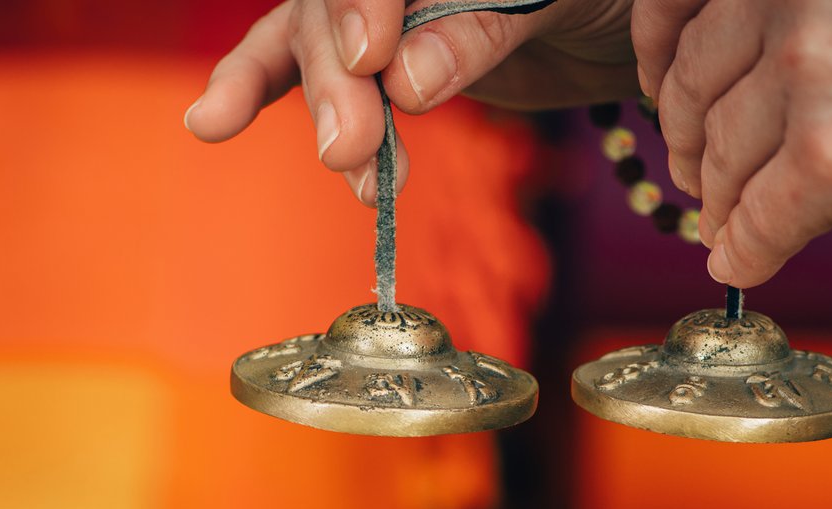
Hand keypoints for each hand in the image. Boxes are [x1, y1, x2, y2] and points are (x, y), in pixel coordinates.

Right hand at [185, 0, 637, 205]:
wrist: (621, 23)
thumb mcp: (564, 1)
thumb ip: (484, 32)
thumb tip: (406, 82)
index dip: (361, 5)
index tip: (371, 60)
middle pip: (333, 9)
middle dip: (338, 83)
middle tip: (352, 148)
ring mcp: (371, 4)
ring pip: (311, 42)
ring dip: (318, 111)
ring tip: (345, 169)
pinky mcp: (362, 53)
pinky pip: (295, 66)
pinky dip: (254, 92)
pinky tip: (210, 122)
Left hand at [635, 0, 831, 287]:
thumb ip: (800, 14)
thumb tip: (703, 74)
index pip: (675, 6)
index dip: (659, 60)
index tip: (667, 95)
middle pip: (693, 94)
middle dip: (694, 146)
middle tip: (704, 178)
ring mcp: (813, 75)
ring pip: (721, 166)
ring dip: (724, 207)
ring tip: (739, 225)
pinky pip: (752, 226)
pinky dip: (744, 254)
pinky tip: (749, 263)